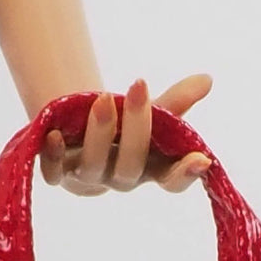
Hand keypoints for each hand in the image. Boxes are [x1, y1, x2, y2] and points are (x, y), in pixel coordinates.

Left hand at [39, 74, 212, 194]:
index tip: (201, 159)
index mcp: (149, 169)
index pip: (171, 181)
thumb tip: (206, 79)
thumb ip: (176, 103)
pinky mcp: (58, 174)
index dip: (185, 174)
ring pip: (94, 167)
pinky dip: (53, 156)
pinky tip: (54, 135)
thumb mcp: (151, 114)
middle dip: (136, 129)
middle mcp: (120, 178)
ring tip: (105, 98)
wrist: (80, 137)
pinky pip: (53, 173)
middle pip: (130, 167)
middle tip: (140, 88)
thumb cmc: (124, 128)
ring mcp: (89, 178)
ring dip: (100, 134)